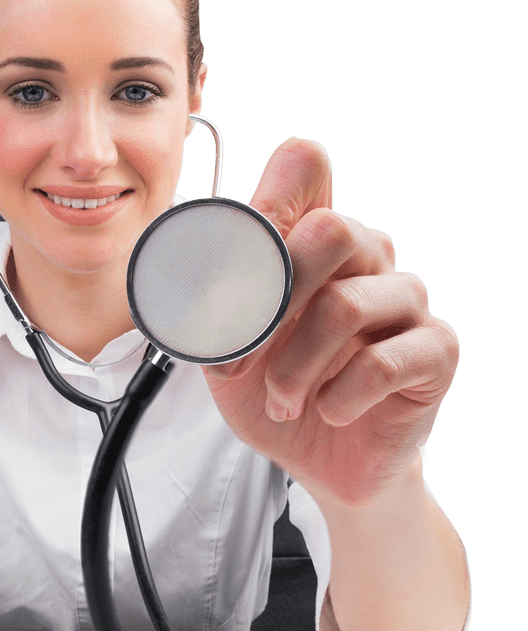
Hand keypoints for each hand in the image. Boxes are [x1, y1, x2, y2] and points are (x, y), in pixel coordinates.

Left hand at [204, 138, 458, 507]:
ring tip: (281, 400)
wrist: (319, 462)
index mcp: (312, 242)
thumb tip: (194, 282)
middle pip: (332, 229)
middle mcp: (366, 257)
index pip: (304, 168)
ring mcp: (405, 300)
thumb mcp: (223, 354)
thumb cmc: (275, 394)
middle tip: (242, 360)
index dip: (271, 200)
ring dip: (294, 368)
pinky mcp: (434, 350)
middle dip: (272, 303)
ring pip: (345, 306)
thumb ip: (212, 312)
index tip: (235, 266)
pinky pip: (382, 363)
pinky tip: (329, 411)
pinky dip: (337, 398)